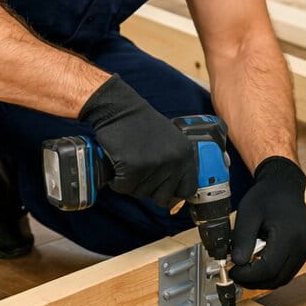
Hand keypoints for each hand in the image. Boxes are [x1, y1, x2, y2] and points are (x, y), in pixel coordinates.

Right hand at [79, 74, 197, 208]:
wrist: (119, 108)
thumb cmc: (140, 124)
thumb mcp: (170, 141)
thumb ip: (176, 164)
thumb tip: (174, 197)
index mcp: (186, 154)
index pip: (187, 190)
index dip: (173, 192)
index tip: (161, 189)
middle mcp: (174, 161)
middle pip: (163, 197)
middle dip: (149, 189)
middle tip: (139, 171)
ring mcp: (155, 165)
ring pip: (141, 194)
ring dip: (131, 183)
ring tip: (128, 162)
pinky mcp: (133, 168)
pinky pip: (123, 188)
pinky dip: (117, 181)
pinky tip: (118, 164)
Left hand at [230, 156, 305, 289]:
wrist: (284, 185)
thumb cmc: (267, 196)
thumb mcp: (248, 213)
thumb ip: (242, 239)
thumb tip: (237, 262)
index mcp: (289, 237)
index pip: (268, 269)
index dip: (248, 275)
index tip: (233, 271)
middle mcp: (301, 247)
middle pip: (277, 278)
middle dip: (254, 281)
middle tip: (236, 274)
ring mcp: (304, 251)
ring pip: (283, 278)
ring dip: (262, 279)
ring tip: (244, 270)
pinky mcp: (302, 252)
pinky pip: (286, 271)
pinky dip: (270, 273)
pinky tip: (256, 265)